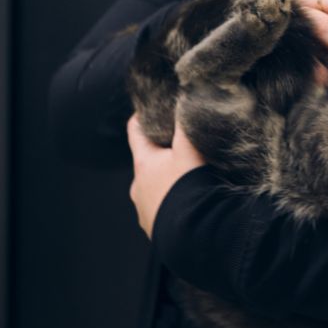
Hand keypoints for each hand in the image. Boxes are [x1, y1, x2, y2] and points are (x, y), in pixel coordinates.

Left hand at [126, 114, 204, 237]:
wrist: (193, 232)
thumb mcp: (190, 149)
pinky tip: (189, 201)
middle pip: (146, 161)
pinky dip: (172, 201)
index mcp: (143, 164)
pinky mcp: (154, 227)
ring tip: (188, 176)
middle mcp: (137, 187)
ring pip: (154, 186)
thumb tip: (185, 95)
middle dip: (161, 153)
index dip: (141, 117)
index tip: (149, 108)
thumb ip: (186, 122)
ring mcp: (144, 209)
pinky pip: (162, 208)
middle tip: (180, 144)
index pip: (135, 132)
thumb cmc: (188, 187)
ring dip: (167, 180)